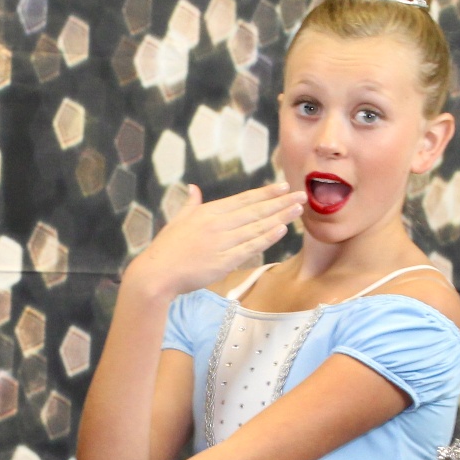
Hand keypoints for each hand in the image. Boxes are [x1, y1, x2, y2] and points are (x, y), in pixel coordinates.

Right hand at [125, 181, 306, 300]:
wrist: (158, 273)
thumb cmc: (166, 248)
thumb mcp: (178, 220)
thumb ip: (190, 204)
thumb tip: (193, 188)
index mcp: (208, 211)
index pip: (243, 199)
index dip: (265, 193)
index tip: (283, 187)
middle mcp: (218, 223)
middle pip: (255, 210)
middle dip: (280, 202)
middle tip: (301, 195)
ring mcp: (222, 242)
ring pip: (257, 227)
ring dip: (279, 217)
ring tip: (298, 210)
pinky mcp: (224, 261)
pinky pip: (250, 247)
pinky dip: (267, 238)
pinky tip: (281, 230)